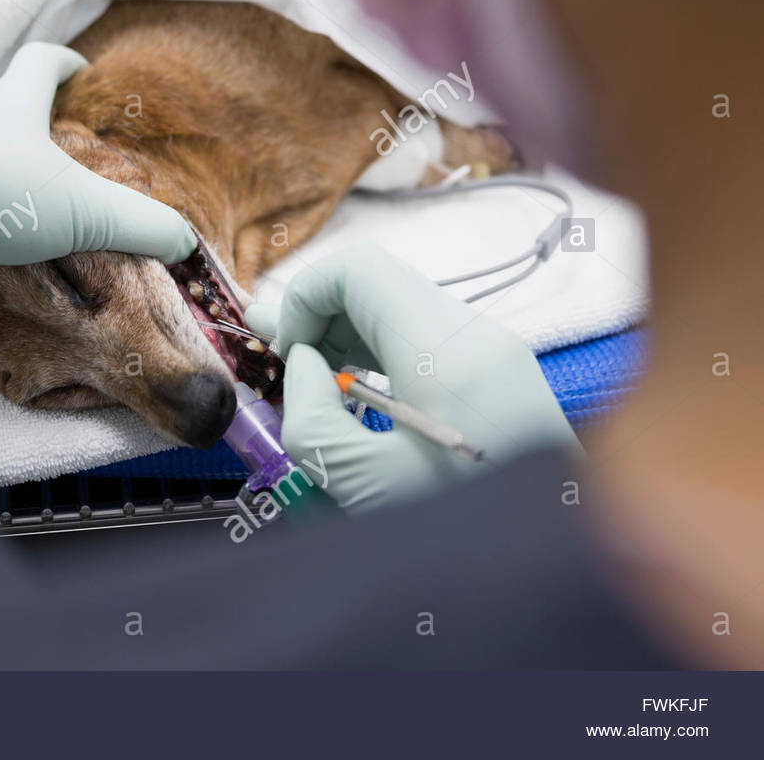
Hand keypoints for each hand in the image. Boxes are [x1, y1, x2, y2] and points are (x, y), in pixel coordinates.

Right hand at [246, 244, 580, 512]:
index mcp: (445, 350)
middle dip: (318, 316)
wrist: (567, 572)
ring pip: (400, 310)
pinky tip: (355, 396)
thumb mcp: (367, 484)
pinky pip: (425, 341)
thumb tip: (302, 365)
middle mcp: (477, 335)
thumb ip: (311, 416)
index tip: (284, 355)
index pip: (357, 269)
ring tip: (308, 381)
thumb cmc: (470, 542)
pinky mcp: (503, 377)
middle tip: (275, 359)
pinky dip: (379, 356)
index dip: (303, 298)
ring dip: (346, 337)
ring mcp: (497, 353)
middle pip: (378, 285)